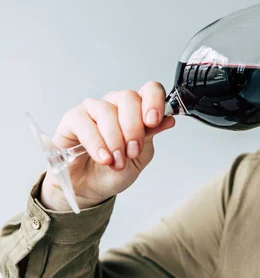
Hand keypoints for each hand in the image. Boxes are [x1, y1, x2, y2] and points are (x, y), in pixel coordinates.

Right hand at [40, 81, 175, 210]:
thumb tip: (169, 120)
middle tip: (133, 151)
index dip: (154, 101)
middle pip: (128, 98)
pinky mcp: (72, 119)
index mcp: (137, 108)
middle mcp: (115, 104)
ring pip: (107, 110)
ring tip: (117, 161)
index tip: (153, 121)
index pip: (150, 90)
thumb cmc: (115, 169)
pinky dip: (96, 143)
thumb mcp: (141, 155)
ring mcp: (93, 109)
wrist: (90, 188)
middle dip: (134, 128)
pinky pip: (84, 123)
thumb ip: (151, 134)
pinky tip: (103, 157)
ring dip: (115, 139)